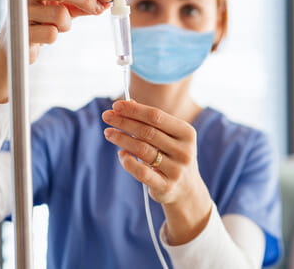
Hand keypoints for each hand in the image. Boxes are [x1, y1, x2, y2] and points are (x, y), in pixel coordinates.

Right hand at [0, 0, 113, 102]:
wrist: (12, 49)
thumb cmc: (38, 24)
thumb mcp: (59, 8)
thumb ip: (80, 4)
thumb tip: (105, 2)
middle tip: (98, 10)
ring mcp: (20, 10)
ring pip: (60, 14)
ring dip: (67, 25)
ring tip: (56, 28)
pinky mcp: (20, 31)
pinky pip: (52, 34)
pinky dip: (54, 37)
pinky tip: (43, 37)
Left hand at [102, 100, 211, 243]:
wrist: (186, 189)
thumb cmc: (172, 156)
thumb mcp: (168, 137)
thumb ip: (150, 121)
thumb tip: (127, 103)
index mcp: (186, 133)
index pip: (156, 116)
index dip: (135, 110)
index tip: (116, 105)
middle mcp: (184, 151)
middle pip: (148, 132)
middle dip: (124, 122)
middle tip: (106, 116)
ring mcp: (176, 170)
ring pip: (143, 150)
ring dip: (122, 139)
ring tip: (108, 133)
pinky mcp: (166, 187)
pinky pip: (142, 173)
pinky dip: (128, 162)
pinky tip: (121, 154)